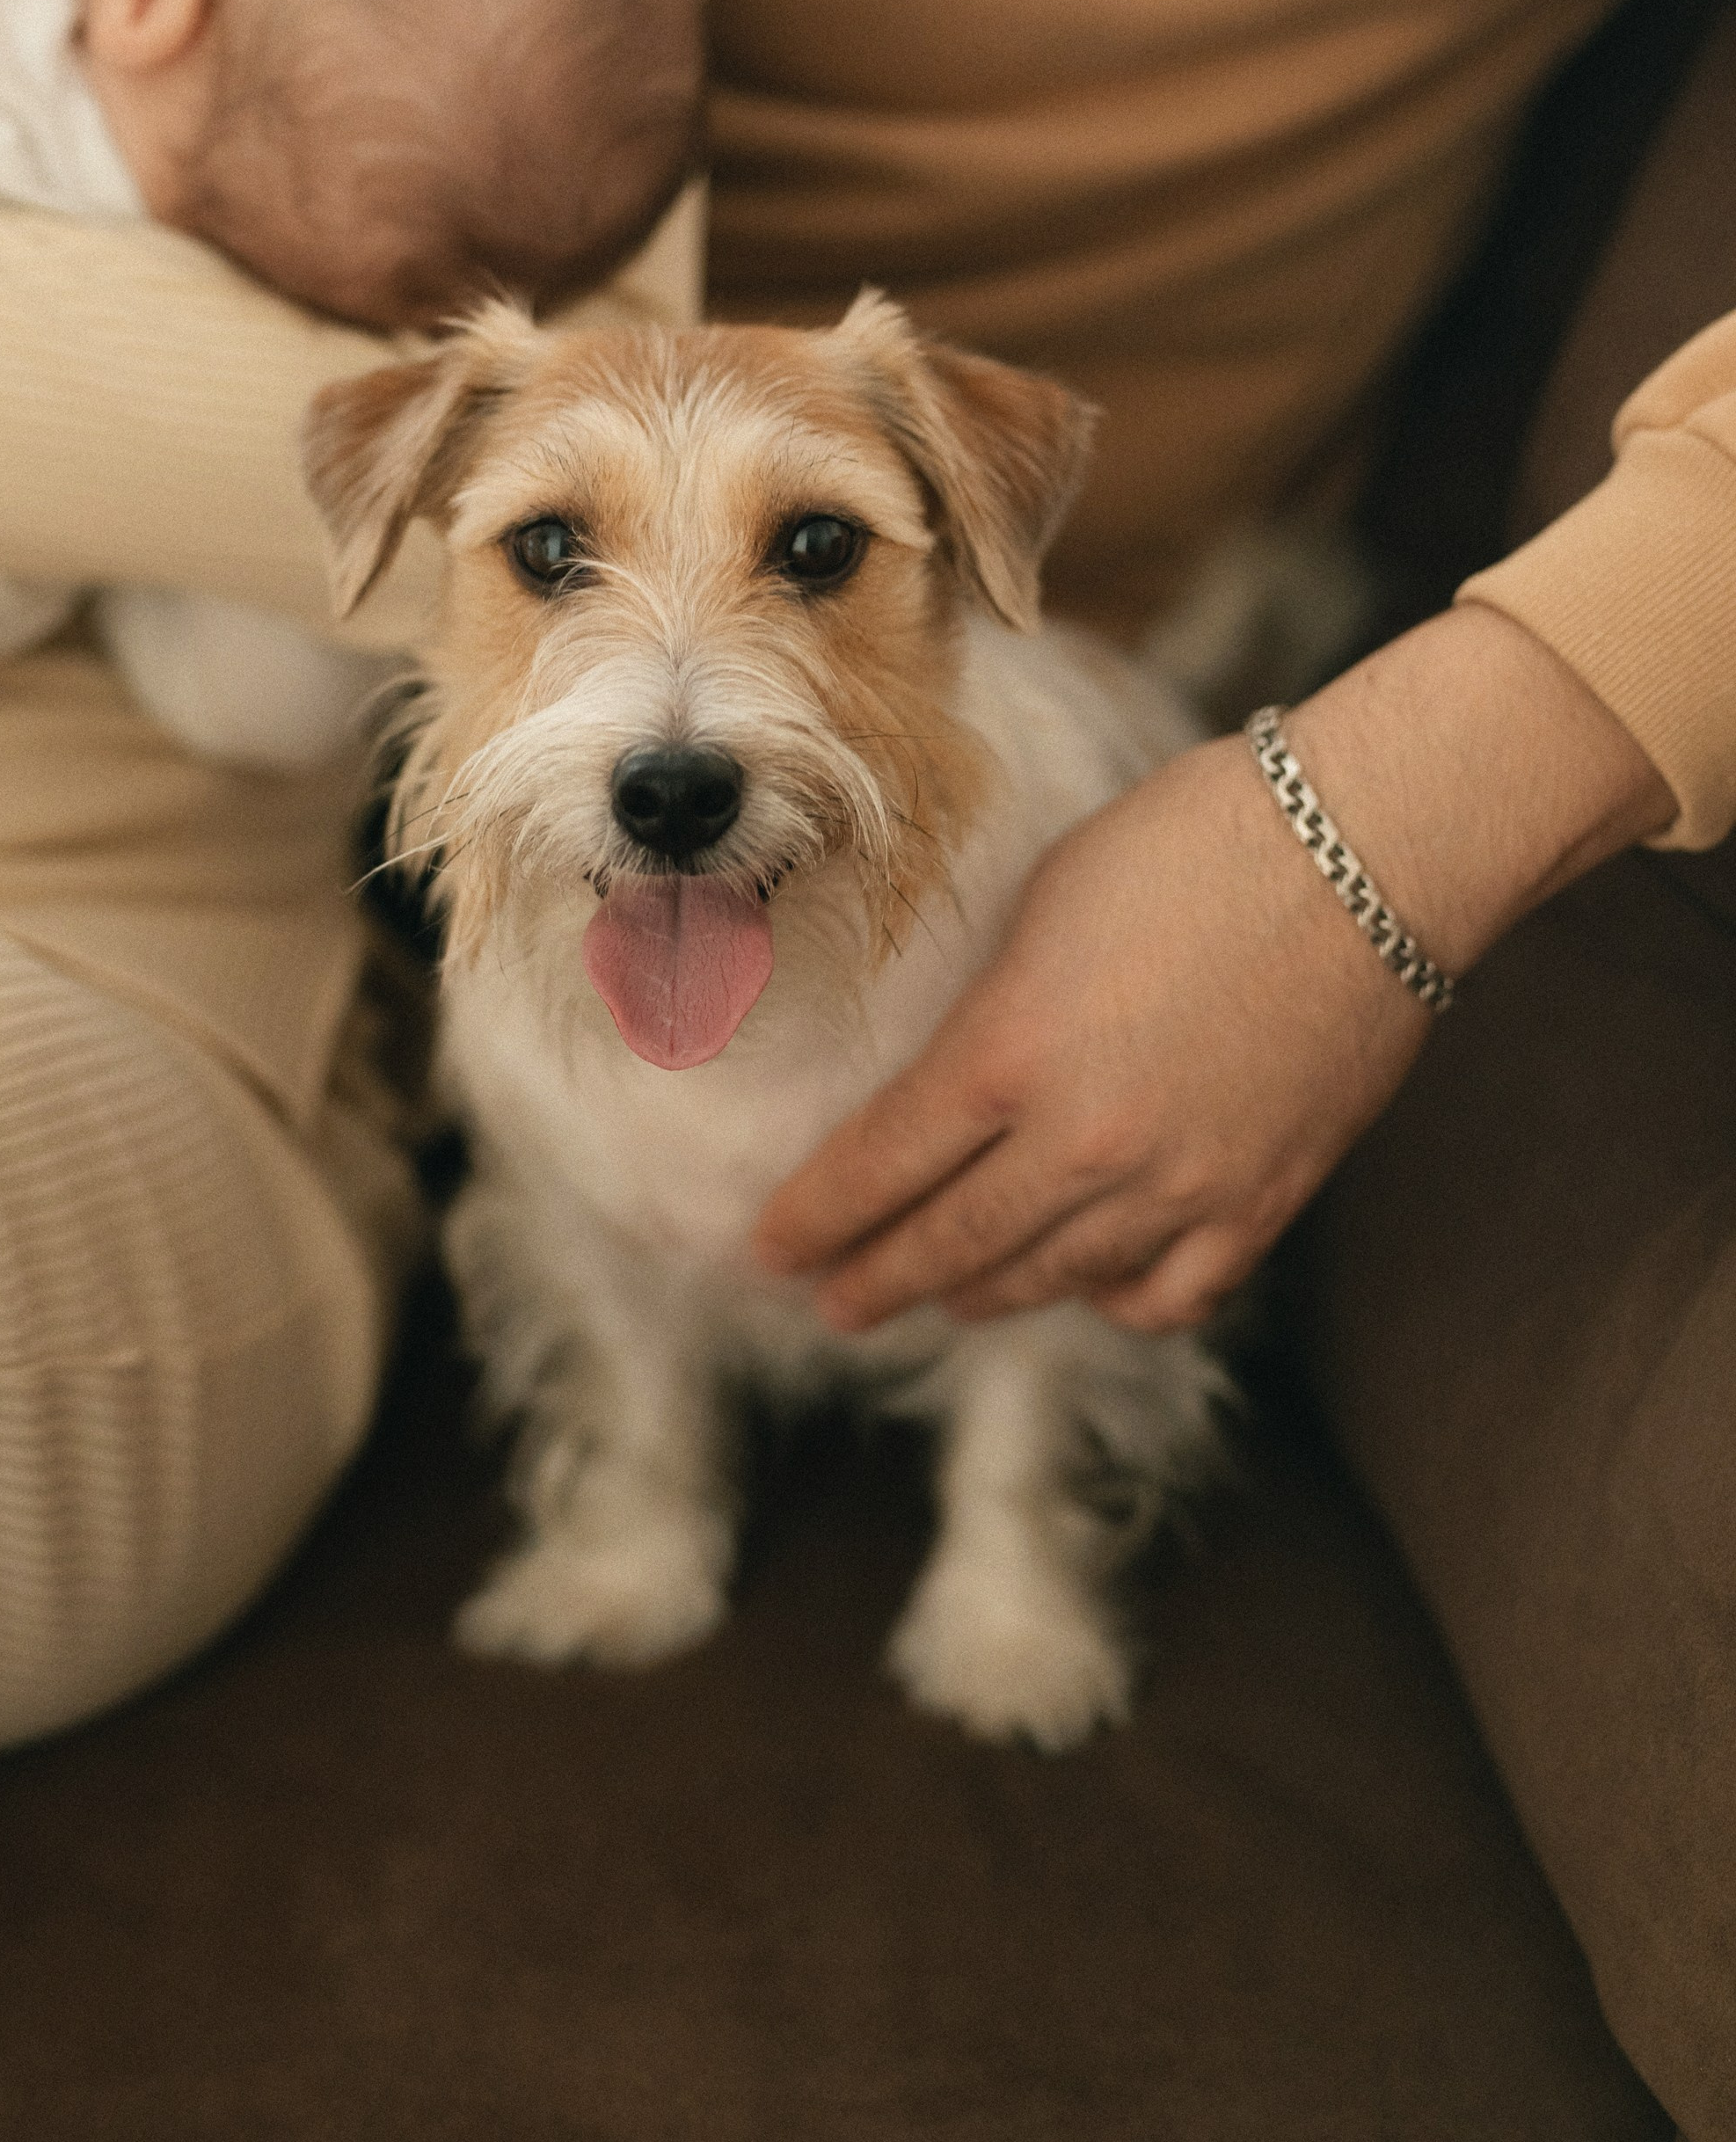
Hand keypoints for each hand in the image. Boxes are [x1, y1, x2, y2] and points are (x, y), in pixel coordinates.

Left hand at [752, 605, 1673, 1331]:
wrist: (1370, 847)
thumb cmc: (1196, 839)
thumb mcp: (1045, 908)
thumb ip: (991, 1016)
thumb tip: (956, 1085)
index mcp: (1008, 1052)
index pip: (879, 1167)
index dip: (816, 1218)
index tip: (772, 1249)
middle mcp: (1083, 1141)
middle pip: (948, 1245)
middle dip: (876, 1279)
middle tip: (832, 1302)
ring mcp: (1178, 1184)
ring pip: (1049, 1280)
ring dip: (980, 1293)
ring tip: (944, 1294)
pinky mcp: (1262, 1202)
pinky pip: (1166, 1295)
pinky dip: (1114, 1297)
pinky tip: (1088, 1281)